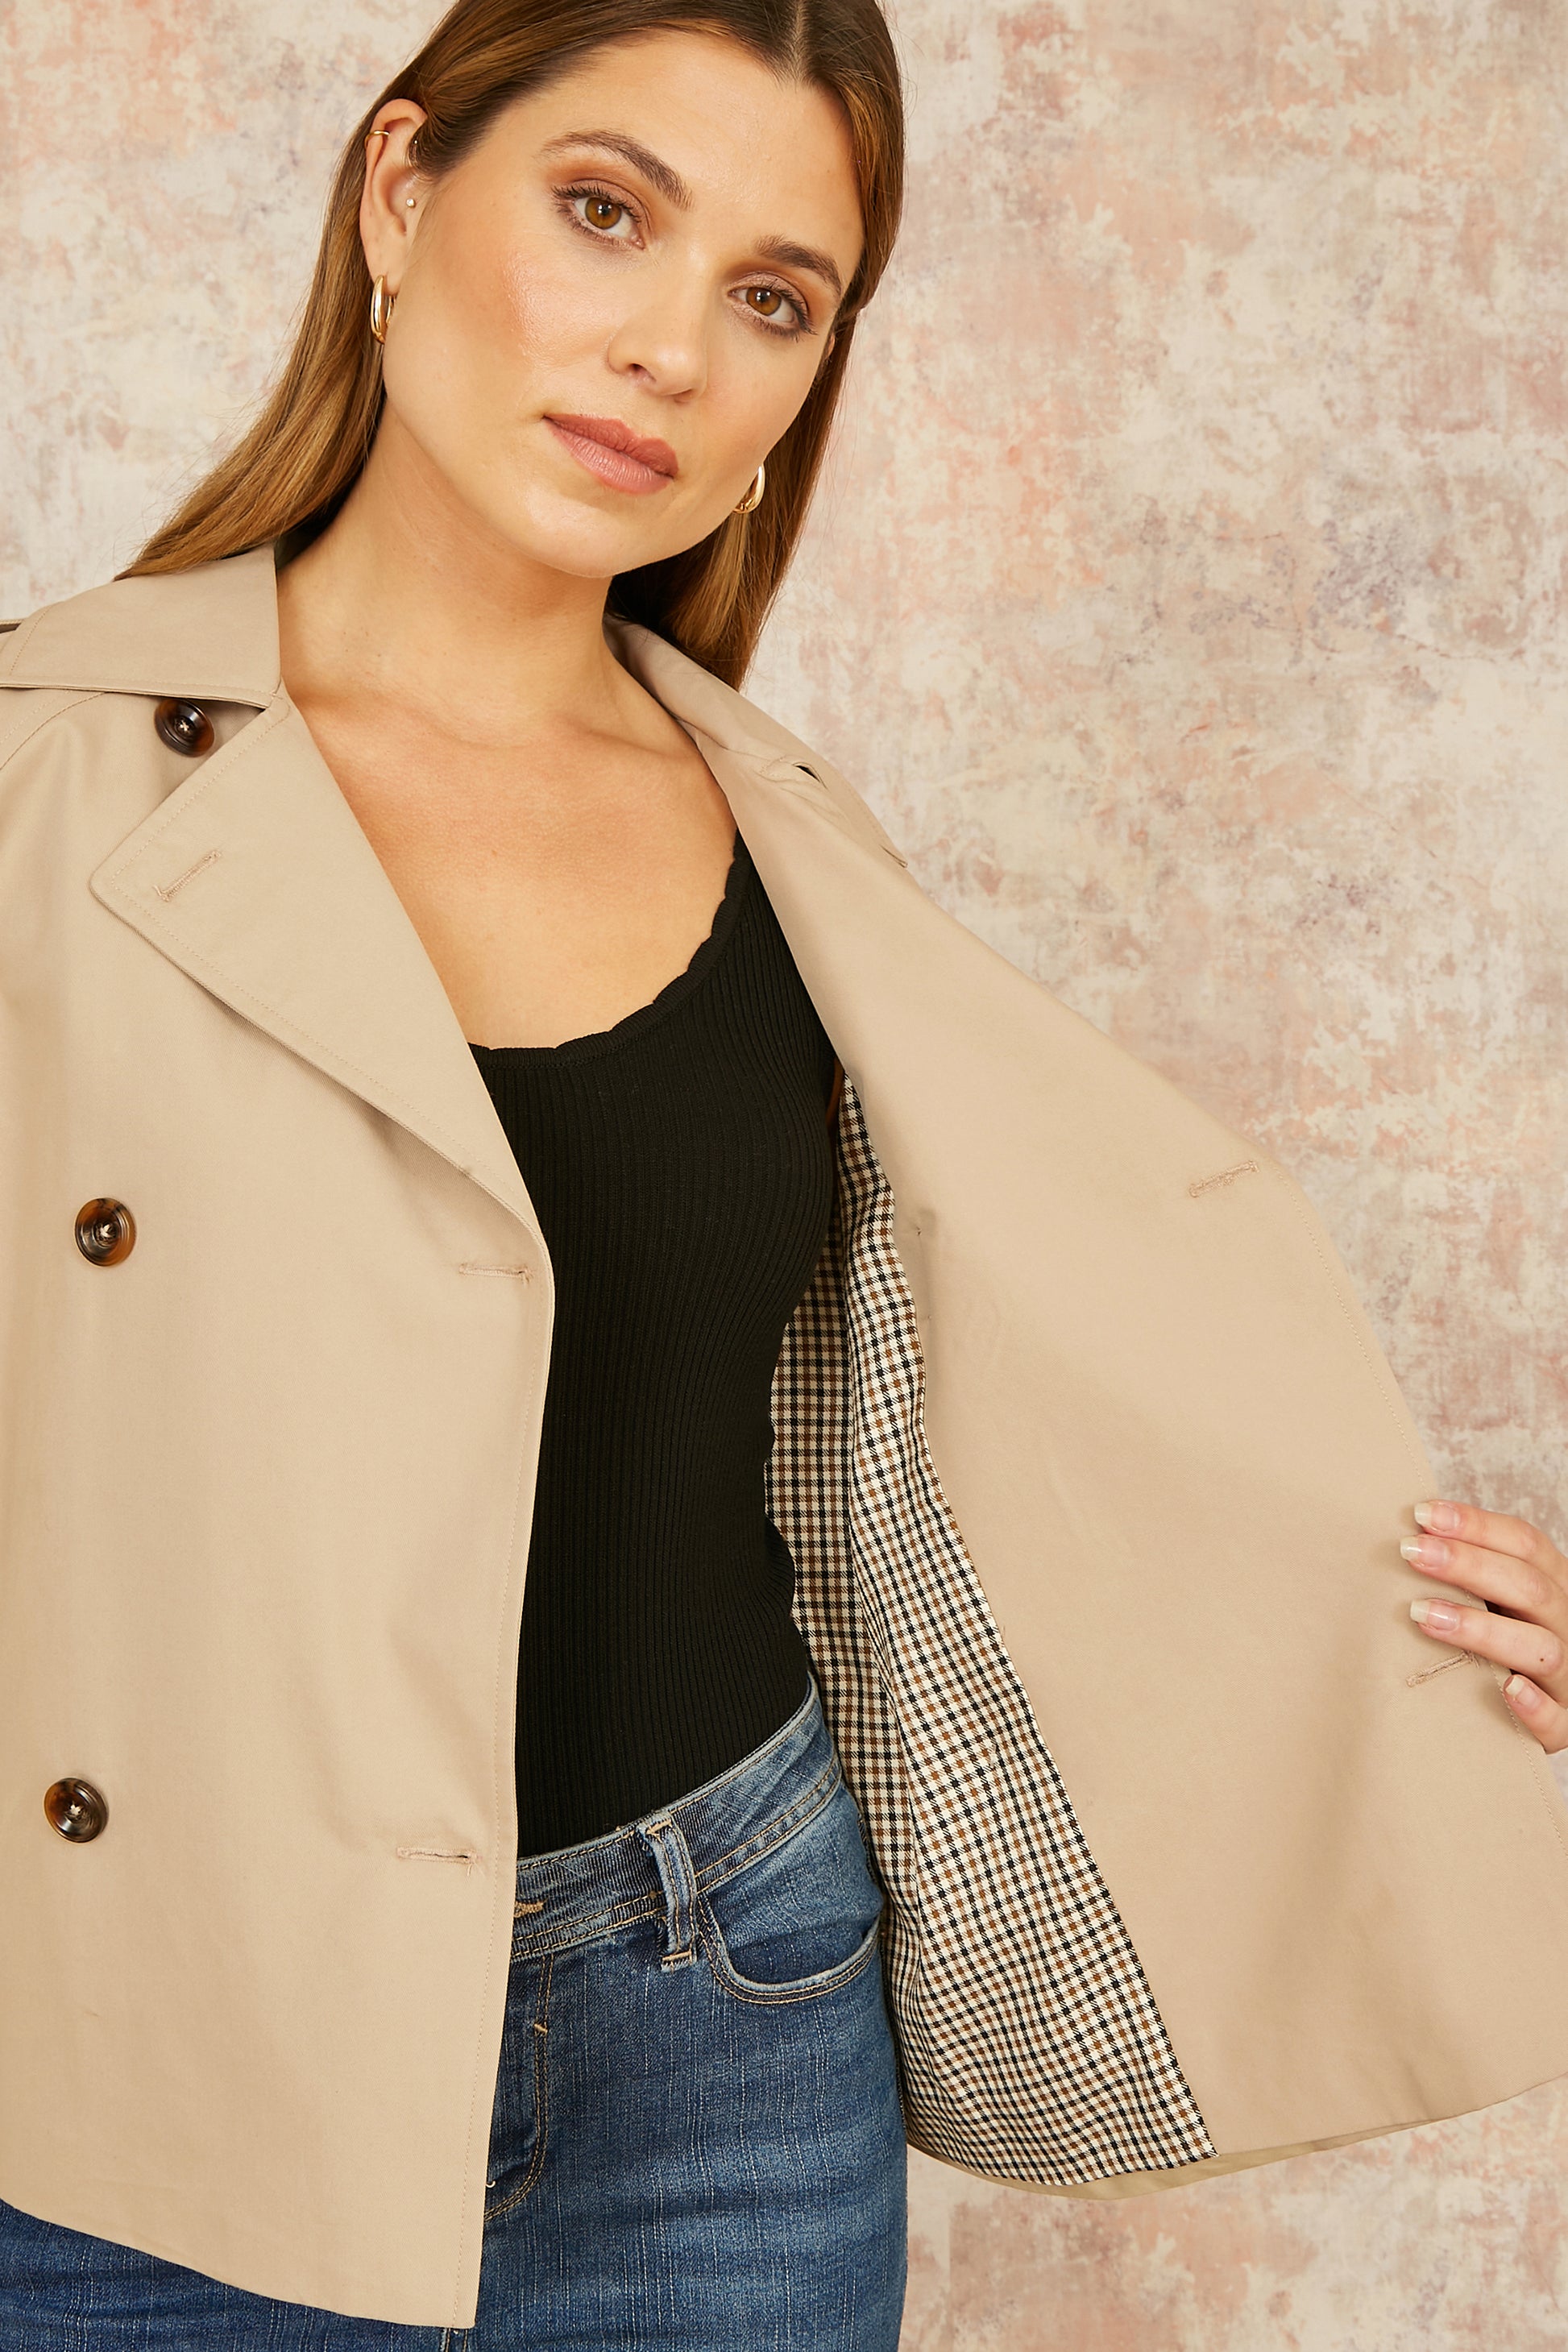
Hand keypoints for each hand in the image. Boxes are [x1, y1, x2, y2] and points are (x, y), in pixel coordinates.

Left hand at [1402, 1500, 1567, 1753]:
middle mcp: (1567, 1626)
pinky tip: (1507, 1689)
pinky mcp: (1564, 1726)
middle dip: (1468, 1565)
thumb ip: (1470, 1576)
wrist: (1541, 1710)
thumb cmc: (1503, 1646)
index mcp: (1554, 1587)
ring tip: (1423, 1613)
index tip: (1421, 1515)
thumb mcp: (1500, 1602)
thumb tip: (1409, 1535)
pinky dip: (1534, 1706)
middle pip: (1530, 1588)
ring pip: (1541, 1648)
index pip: (1526, 1544)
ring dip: (1483, 1628)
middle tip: (1411, 1553)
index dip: (1477, 1525)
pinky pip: (1557, 1720)